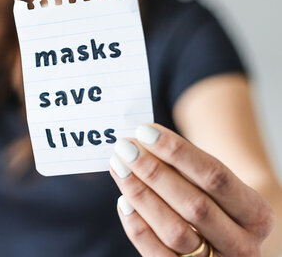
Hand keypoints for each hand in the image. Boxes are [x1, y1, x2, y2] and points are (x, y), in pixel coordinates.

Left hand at [109, 123, 275, 256]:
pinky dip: (137, 225)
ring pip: (174, 231)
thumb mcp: (215, 188)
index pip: (215, 176)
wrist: (226, 245)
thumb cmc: (216, 205)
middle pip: (194, 205)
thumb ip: (186, 167)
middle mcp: (242, 244)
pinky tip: (123, 200)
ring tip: (119, 168)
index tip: (146, 131)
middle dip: (154, 172)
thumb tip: (144, 140)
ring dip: (141, 195)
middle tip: (126, 148)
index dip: (178, 152)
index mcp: (255, 214)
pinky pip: (155, 253)